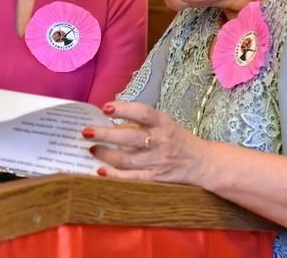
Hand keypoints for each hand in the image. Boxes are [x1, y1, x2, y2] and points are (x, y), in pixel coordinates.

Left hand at [85, 101, 207, 183]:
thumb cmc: (176, 138)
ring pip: (126, 160)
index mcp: (163, 123)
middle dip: (105, 135)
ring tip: (92, 148)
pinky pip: (132, 178)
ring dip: (105, 155)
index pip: (143, 113)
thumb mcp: (163, 123)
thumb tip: (110, 124)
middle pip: (130, 138)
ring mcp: (157, 161)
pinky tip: (100, 170)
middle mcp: (160, 141)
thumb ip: (140, 123)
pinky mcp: (155, 178)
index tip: (105, 108)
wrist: (200, 162)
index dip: (124, 109)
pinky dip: (115, 175)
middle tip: (86, 132)